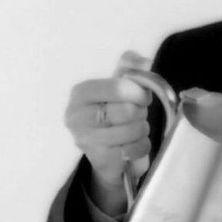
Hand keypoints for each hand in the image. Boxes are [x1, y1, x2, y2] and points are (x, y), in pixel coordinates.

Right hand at [62, 52, 160, 207]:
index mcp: (80, 94)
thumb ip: (130, 67)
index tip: (141, 96)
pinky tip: (133, 145)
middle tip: (137, 114)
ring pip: (133, 129)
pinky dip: (142, 146)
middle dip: (140, 112)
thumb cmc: (113, 114)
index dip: (137, 91)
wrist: (107, 154)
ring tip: (134, 129)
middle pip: (127, 110)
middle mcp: (77, 117)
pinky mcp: (100, 159)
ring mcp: (87, 141)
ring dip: (142, 129)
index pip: (117, 87)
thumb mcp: (119, 86)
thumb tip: (144, 62)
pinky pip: (135, 148)